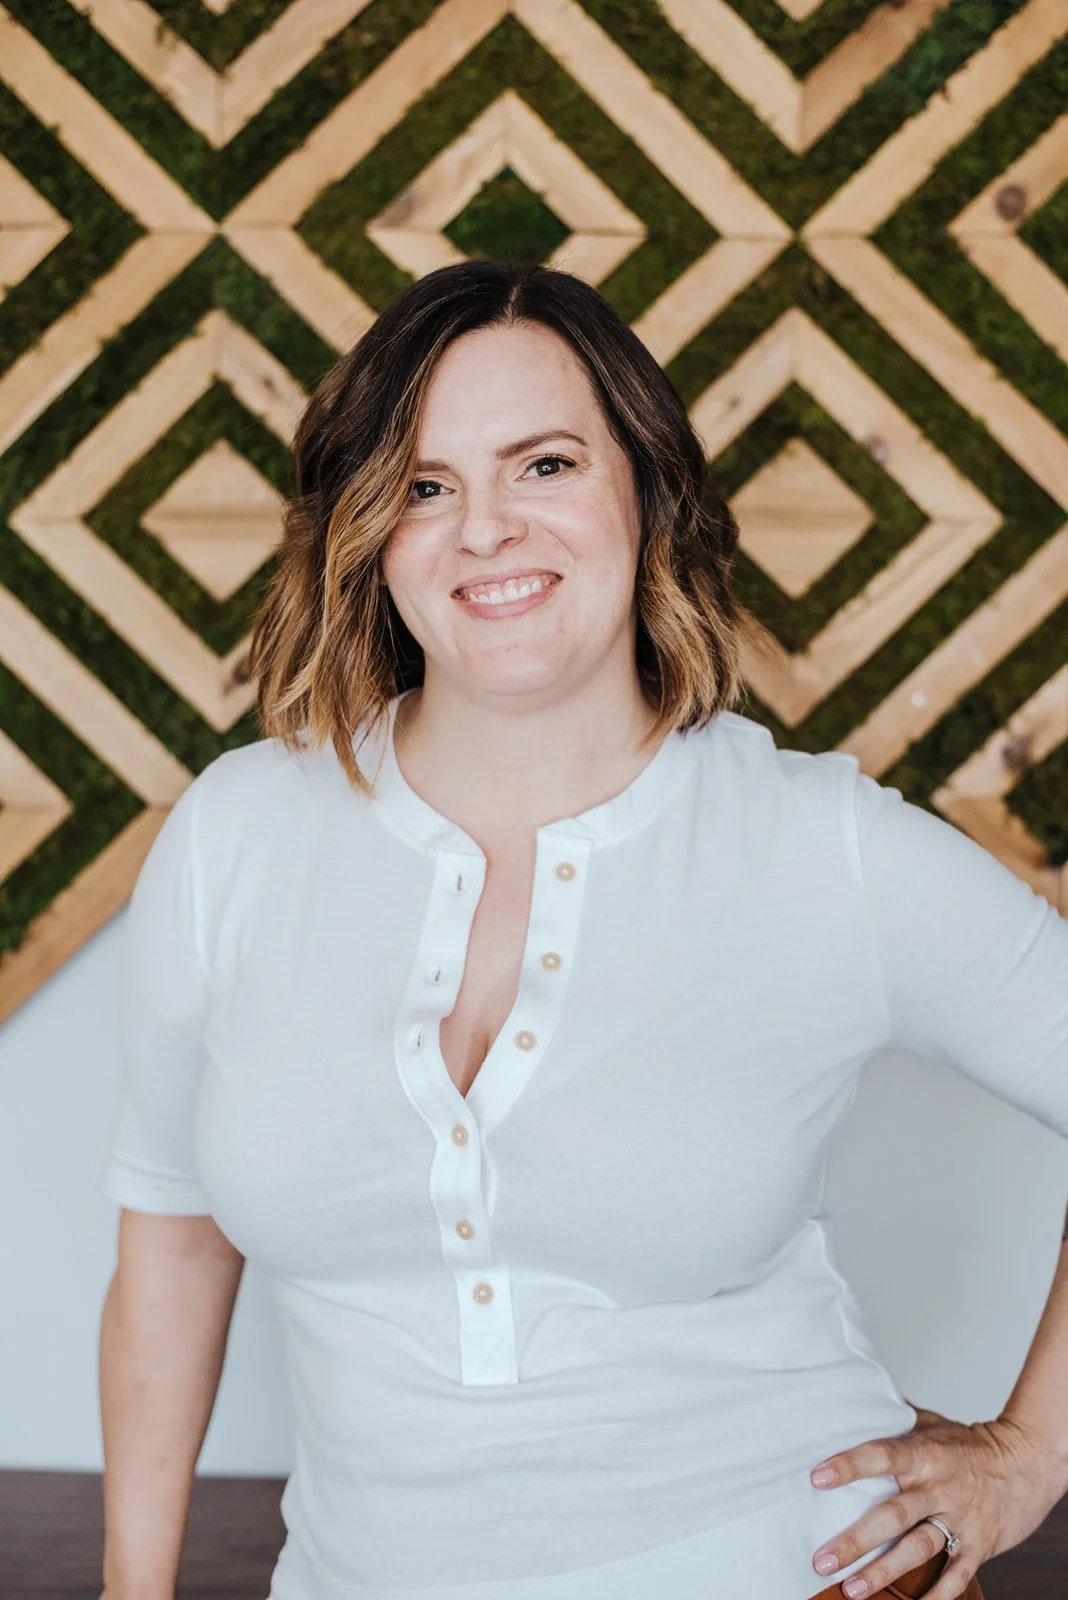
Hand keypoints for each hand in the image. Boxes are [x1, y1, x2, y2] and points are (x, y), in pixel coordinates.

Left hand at [808, 1404, 1067, 1597]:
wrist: (1026, 1462)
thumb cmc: (970, 1443)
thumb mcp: (932, 1423)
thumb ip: (895, 1418)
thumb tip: (856, 1398)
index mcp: (923, 1455)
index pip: (880, 1456)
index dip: (849, 1466)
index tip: (817, 1478)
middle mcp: (937, 1488)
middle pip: (891, 1516)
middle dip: (855, 1541)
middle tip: (822, 1560)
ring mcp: (958, 1519)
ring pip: (916, 1549)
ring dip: (883, 1572)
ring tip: (852, 1589)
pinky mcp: (978, 1545)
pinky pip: (955, 1576)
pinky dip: (936, 1596)